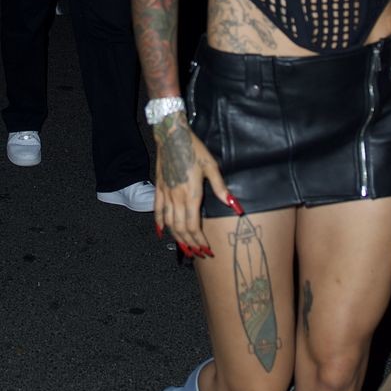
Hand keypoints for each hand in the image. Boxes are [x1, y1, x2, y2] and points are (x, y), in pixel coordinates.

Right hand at [153, 112, 231, 255]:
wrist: (172, 136)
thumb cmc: (194, 149)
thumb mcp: (211, 166)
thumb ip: (220, 188)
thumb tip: (234, 206)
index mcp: (191, 194)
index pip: (193, 225)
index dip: (199, 240)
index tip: (206, 249)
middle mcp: (177, 198)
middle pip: (181, 228)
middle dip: (189, 243)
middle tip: (197, 253)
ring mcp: (166, 194)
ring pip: (168, 223)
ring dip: (176, 237)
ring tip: (184, 247)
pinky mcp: (159, 188)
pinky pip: (157, 210)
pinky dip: (159, 223)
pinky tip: (162, 232)